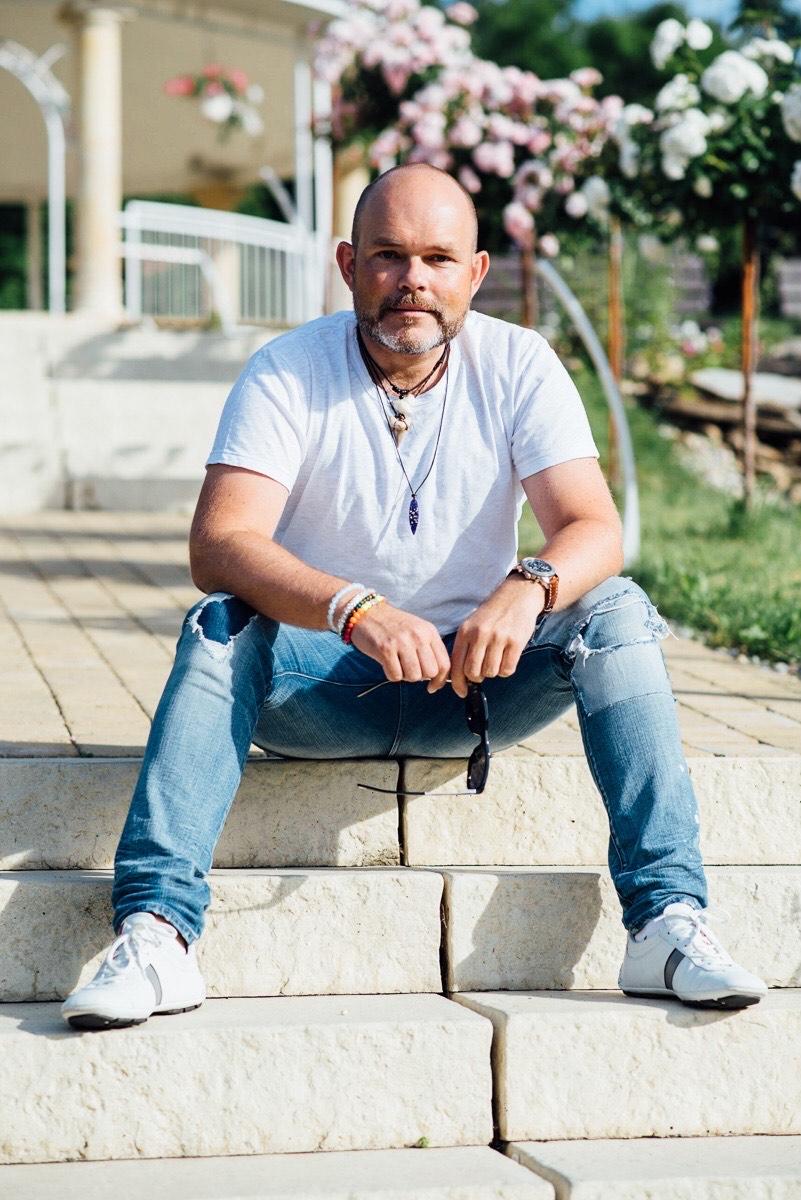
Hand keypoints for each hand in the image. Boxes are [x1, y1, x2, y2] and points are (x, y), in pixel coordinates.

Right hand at [350, 602, 450, 692]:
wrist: (367, 612)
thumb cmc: (393, 626)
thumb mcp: (418, 630)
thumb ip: (430, 650)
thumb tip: (437, 678)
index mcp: (429, 631)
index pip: (445, 664)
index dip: (440, 680)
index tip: (432, 686)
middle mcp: (418, 635)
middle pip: (430, 672)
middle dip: (420, 676)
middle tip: (409, 668)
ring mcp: (402, 641)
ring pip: (414, 676)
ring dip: (405, 676)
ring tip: (398, 664)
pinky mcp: (385, 648)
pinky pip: (395, 676)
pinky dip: (391, 674)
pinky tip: (387, 663)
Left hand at [449, 577, 543, 697]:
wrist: (517, 596)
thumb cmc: (492, 615)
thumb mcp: (472, 625)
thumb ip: (465, 647)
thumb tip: (459, 677)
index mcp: (465, 631)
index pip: (456, 664)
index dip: (457, 683)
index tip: (461, 691)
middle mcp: (480, 635)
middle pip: (473, 672)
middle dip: (477, 677)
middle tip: (483, 670)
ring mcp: (498, 638)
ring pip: (490, 673)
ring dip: (493, 672)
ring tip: (496, 659)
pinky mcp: (515, 642)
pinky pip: (507, 669)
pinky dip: (506, 670)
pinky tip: (507, 658)